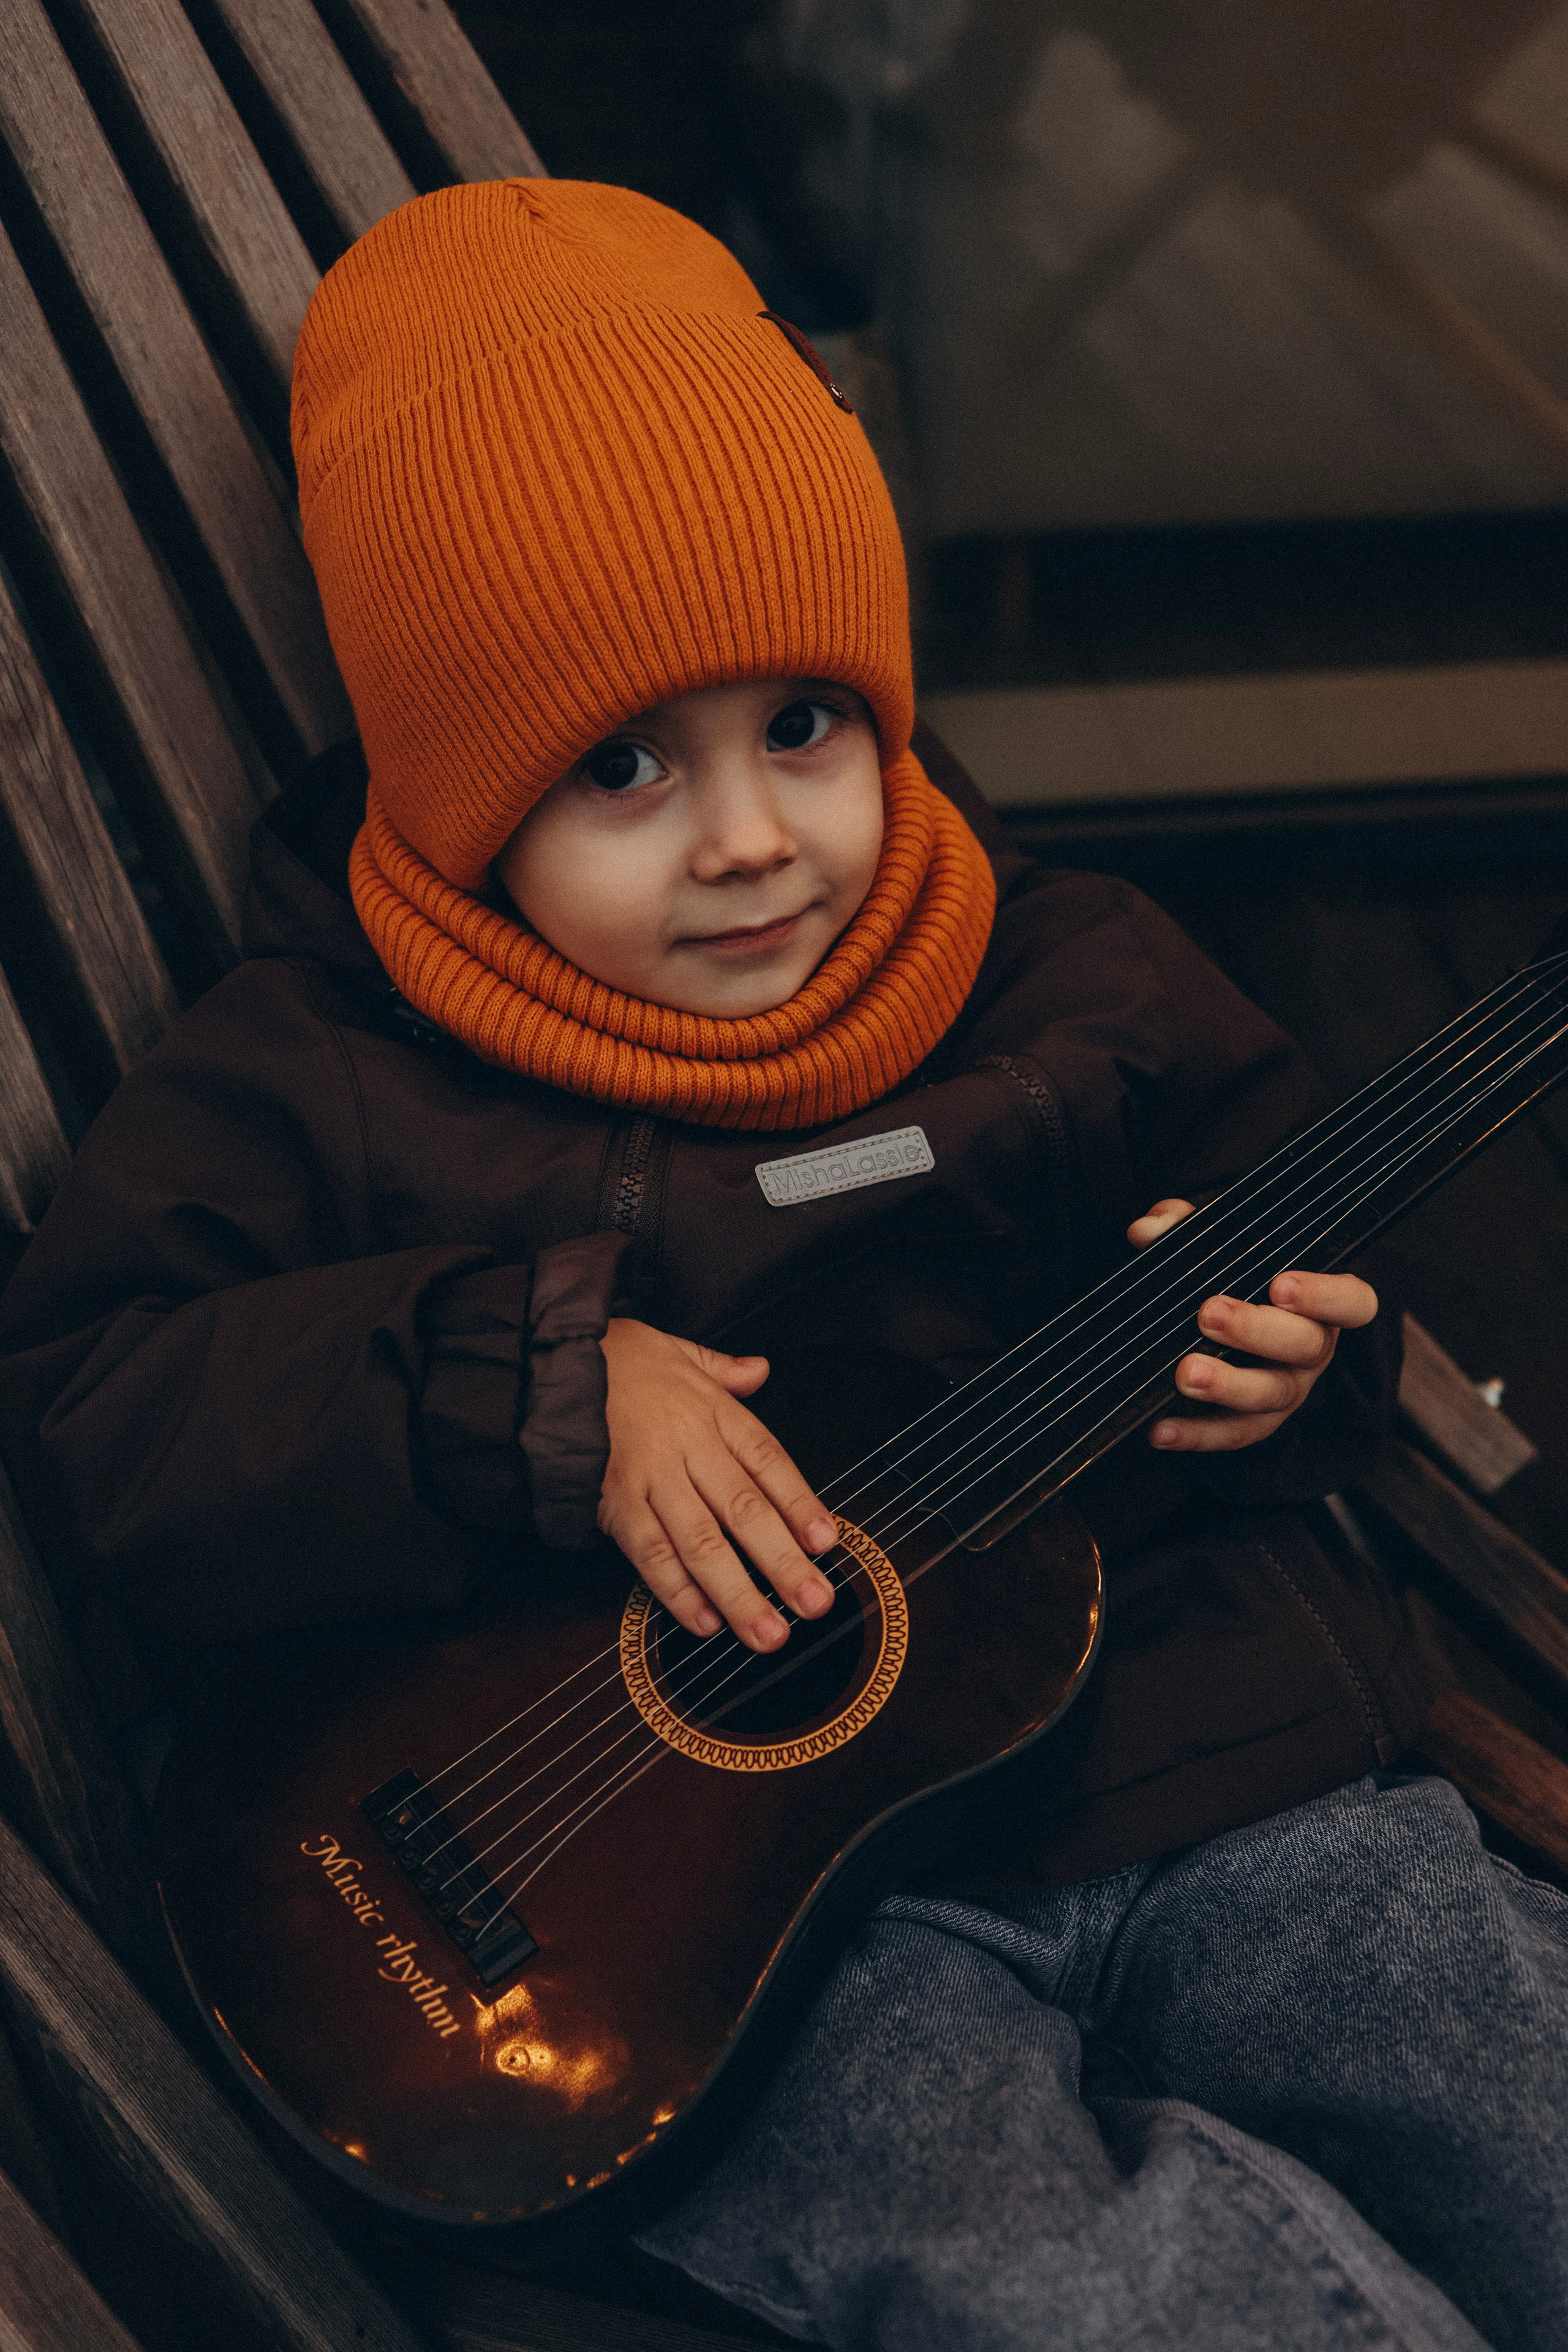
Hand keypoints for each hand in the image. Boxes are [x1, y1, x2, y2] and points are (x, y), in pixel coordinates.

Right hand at [598, 1319, 837, 1650]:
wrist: (544, 1367)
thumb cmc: (614, 1361)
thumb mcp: (676, 1350)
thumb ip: (722, 1368)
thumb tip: (759, 1370)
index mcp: (710, 1411)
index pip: (768, 1461)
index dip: (800, 1504)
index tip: (827, 1542)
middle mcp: (685, 1448)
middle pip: (743, 1511)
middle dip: (782, 1563)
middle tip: (815, 1603)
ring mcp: (649, 1480)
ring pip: (701, 1544)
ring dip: (738, 1593)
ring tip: (768, 1633)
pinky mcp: (612, 1505)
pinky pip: (649, 1554)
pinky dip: (676, 1592)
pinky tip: (704, 1622)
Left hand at [1127, 1199, 1377, 1452]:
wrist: (1233, 1327)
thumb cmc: (1237, 1279)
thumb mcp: (1218, 1246)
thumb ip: (1186, 1226)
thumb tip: (1147, 1229)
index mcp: (1321, 1303)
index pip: (1351, 1301)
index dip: (1324, 1296)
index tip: (1281, 1285)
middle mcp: (1313, 1349)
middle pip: (1305, 1346)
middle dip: (1256, 1331)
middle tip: (1209, 1315)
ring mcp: (1289, 1389)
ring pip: (1272, 1395)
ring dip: (1228, 1386)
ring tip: (1186, 1373)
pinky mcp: (1257, 1423)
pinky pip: (1233, 1433)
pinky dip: (1196, 1434)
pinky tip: (1161, 1429)